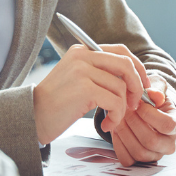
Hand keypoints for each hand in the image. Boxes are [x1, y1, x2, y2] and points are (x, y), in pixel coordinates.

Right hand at [32, 43, 150, 144]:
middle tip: (136, 104)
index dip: (138, 69)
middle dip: (138, 86)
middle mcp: (82, 56)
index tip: (142, 87)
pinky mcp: (84, 88)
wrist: (33, 117)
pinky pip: (115, 101)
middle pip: (126, 64)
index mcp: (82, 51)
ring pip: (122, 87)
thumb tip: (134, 79)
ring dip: (123, 109)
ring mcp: (82, 71)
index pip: (121, 51)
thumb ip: (99, 73)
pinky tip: (107, 125)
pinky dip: (116, 117)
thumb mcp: (77, 80)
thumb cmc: (56, 104)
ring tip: (113, 120)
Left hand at [100, 76, 175, 164]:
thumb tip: (154, 94)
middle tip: (124, 110)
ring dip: (124, 133)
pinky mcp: (141, 161)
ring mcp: (155, 155)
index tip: (138, 103)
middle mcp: (168, 144)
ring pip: (139, 152)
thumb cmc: (154, 99)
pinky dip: (118, 145)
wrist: (149, 111)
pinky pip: (128, 159)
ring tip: (118, 118)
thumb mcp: (158, 88)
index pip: (167, 125)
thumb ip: (157, 88)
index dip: (149, 114)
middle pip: (151, 141)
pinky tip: (116, 130)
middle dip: (133, 123)